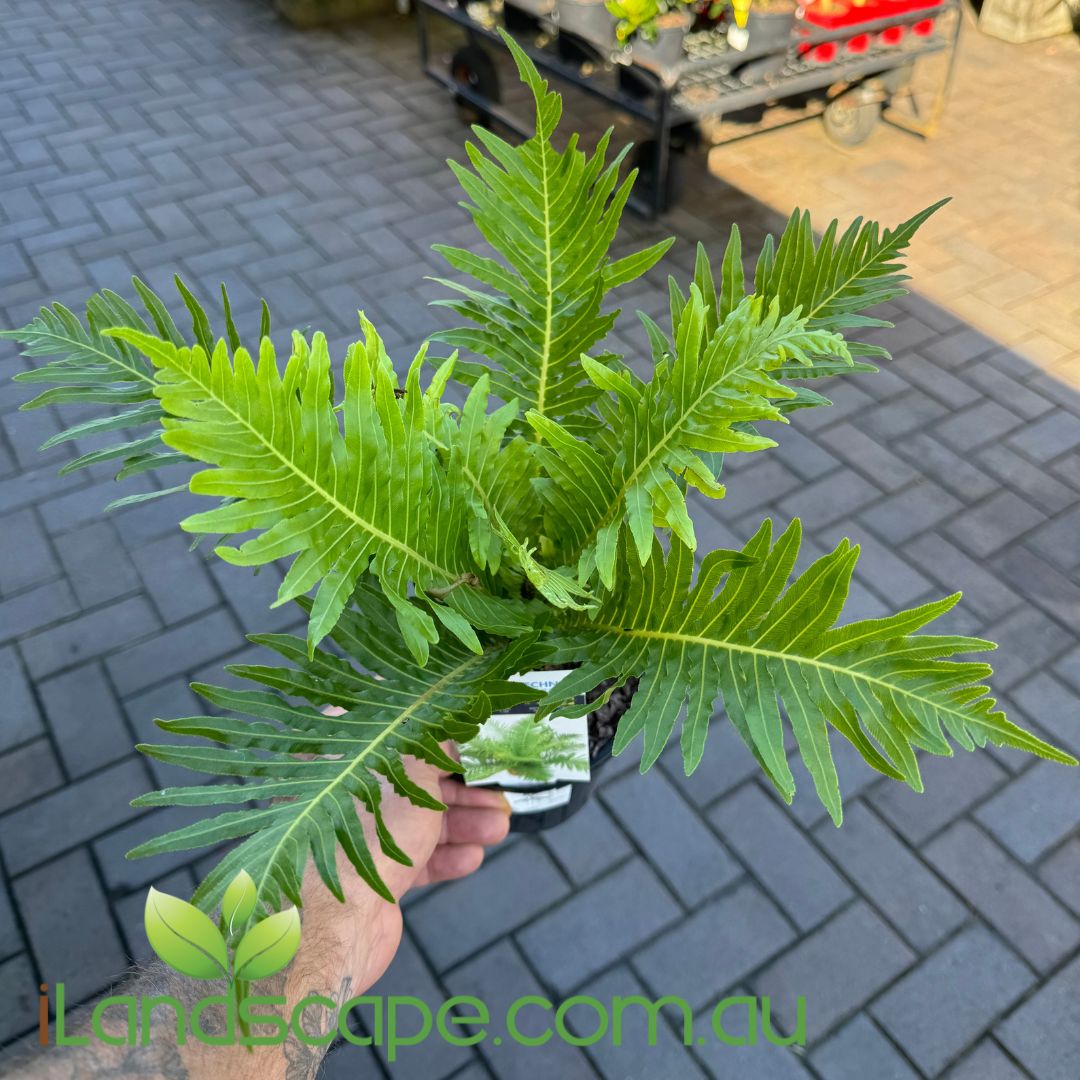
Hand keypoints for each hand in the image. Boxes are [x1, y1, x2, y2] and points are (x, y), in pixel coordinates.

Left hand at [286, 733, 510, 1003]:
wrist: (337, 922)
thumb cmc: (368, 830)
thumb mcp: (412, 769)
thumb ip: (434, 743)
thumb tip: (451, 732)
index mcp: (341, 755)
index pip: (393, 734)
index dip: (435, 736)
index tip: (471, 742)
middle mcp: (343, 793)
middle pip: (413, 782)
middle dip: (462, 790)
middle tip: (497, 793)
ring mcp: (356, 837)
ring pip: (419, 822)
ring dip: (463, 823)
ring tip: (498, 827)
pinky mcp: (370, 877)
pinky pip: (415, 859)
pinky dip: (445, 856)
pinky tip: (472, 857)